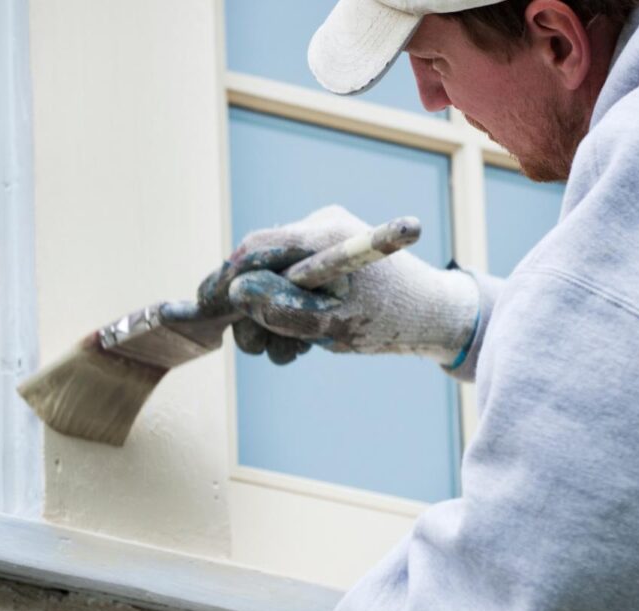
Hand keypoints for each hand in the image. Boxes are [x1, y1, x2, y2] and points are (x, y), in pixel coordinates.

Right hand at [197, 205, 478, 365]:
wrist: (434, 318)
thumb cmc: (391, 320)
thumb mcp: (332, 323)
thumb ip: (283, 309)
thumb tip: (238, 294)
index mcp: (323, 233)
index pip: (256, 247)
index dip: (227, 278)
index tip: (205, 306)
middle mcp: (320, 229)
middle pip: (260, 266)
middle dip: (254, 311)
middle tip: (258, 347)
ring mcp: (322, 244)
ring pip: (273, 282)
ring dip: (273, 322)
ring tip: (293, 352)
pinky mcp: (325, 261)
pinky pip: (291, 285)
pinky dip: (291, 316)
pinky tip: (306, 342)